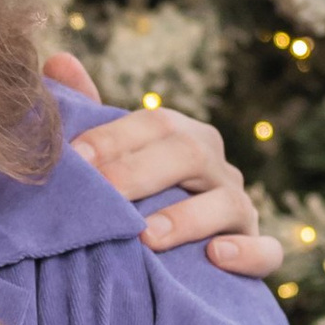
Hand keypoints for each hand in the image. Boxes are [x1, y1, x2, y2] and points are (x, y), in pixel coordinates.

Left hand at [45, 52, 283, 277]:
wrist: (171, 263)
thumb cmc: (133, 203)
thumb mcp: (111, 161)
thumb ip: (88, 115)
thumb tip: (59, 61)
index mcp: (183, 139)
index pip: (156, 123)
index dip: (115, 136)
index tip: (74, 157)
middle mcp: (216, 167)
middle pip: (189, 154)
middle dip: (141, 173)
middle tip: (103, 193)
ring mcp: (241, 209)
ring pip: (228, 203)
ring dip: (188, 218)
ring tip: (148, 237)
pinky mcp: (258, 252)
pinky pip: (265, 250)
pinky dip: (246, 252)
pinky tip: (216, 256)